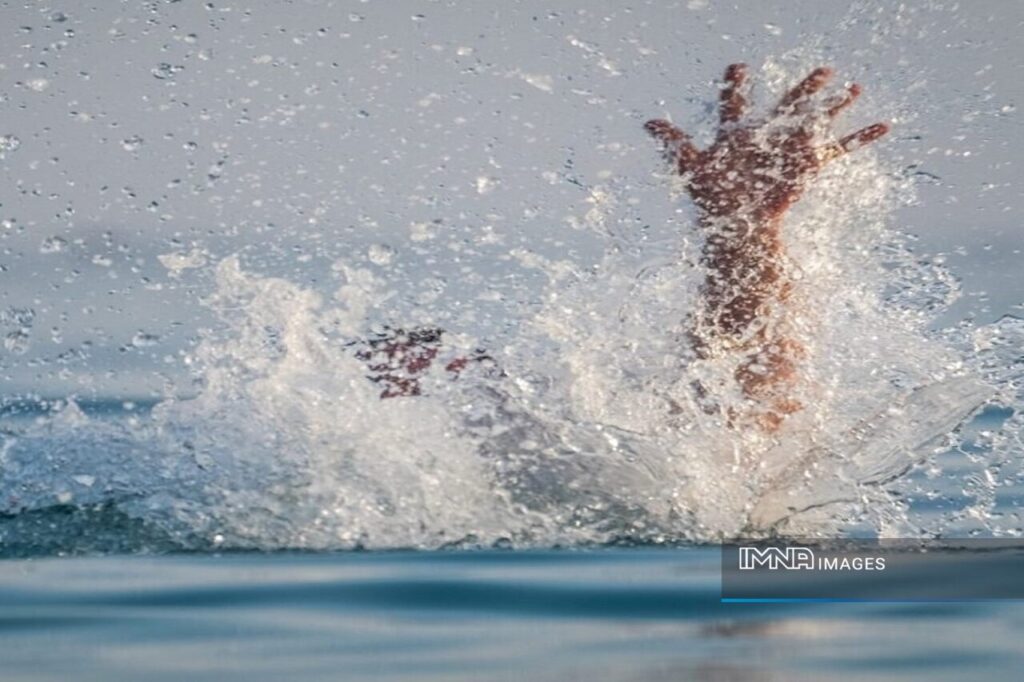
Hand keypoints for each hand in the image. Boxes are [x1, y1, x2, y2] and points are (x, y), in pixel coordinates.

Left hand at [645, 64, 888, 224]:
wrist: (741, 227)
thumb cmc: (716, 201)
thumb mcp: (694, 168)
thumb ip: (675, 143)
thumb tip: (647, 122)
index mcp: (736, 136)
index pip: (733, 105)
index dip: (733, 86)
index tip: (737, 67)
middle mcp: (766, 140)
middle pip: (786, 106)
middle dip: (804, 88)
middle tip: (823, 68)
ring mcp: (790, 151)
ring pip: (817, 121)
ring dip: (836, 104)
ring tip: (855, 86)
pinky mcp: (809, 166)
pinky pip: (840, 150)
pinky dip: (862, 138)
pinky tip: (884, 125)